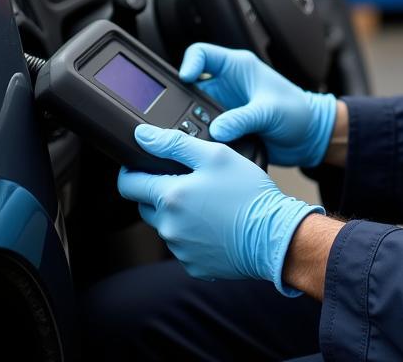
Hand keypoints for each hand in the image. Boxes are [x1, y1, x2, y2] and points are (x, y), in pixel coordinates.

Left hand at [118, 124, 322, 293]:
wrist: (275, 236)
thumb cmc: (249, 194)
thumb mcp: (215, 155)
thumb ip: (175, 143)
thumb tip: (143, 136)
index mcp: (170, 197)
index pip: (128, 184)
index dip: (131, 170)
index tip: (141, 165)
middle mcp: (169, 227)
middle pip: (146, 205)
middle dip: (159, 191)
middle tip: (189, 180)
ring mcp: (180, 249)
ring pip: (166, 225)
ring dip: (178, 212)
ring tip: (209, 201)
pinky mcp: (194, 265)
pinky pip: (183, 245)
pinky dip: (193, 233)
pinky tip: (215, 223)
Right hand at [178, 43, 336, 166]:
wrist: (309, 137)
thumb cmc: (298, 112)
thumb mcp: (270, 111)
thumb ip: (243, 118)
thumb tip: (217, 130)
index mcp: (239, 66)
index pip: (203, 54)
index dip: (190, 62)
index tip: (186, 78)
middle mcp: (228, 84)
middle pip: (193, 85)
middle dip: (184, 99)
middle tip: (179, 115)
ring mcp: (225, 105)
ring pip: (195, 109)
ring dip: (192, 121)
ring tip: (193, 134)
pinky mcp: (226, 125)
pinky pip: (205, 128)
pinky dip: (202, 136)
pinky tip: (203, 145)